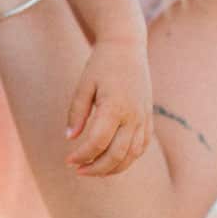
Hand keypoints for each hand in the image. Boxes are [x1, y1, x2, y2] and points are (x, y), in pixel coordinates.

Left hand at [64, 35, 153, 175]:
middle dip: (96, 168)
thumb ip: (76, 112)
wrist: (127, 47)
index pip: (98, 142)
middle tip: (78, 170)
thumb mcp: (84, 85)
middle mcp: (133, 116)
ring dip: (112, 168)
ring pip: (132, 155)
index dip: (82, 155)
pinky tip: (112, 160)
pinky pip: (142, 147)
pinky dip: (128, 158)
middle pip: (116, 155)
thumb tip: (70, 138)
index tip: (68, 161)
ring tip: (93, 169)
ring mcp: (144, 118)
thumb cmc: (101, 64)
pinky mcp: (148, 118)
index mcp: (115, 107)